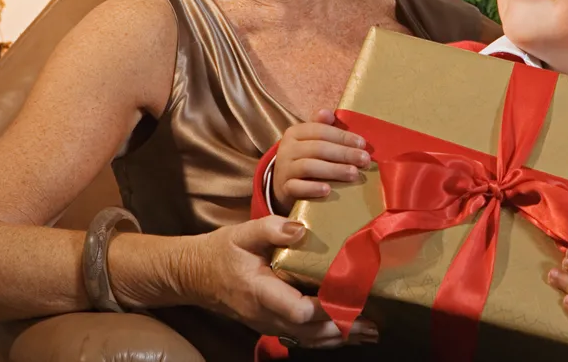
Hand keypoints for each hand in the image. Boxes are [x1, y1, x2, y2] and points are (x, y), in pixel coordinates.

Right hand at [183, 216, 377, 347]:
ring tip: (369, 333)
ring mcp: (267, 324)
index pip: (297, 310)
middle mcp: (265, 314)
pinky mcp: (271, 325)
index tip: (349, 299)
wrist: (194, 275)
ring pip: (307, 340)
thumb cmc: (221, 252)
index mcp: (260, 291)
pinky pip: (301, 338)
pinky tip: (346, 335)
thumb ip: (270, 227)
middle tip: (373, 323)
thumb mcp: (241, 232)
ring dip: (339, 339)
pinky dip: (326, 339)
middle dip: (342, 328)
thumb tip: (301, 229)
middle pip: (309, 332)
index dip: (324, 309)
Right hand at [273, 109, 371, 214]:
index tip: (362, 144)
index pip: (321, 131)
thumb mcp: (310, 140)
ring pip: (308, 167)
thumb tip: (328, 113)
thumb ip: (322, 126)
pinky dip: (312, 188)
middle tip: (364, 160)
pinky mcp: (284, 188)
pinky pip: (296, 187)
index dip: (343, 136)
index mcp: (295, 132)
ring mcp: (284, 169)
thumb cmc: (304, 157)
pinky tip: (328, 190)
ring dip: (334, 170)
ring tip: (354, 174)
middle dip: (344, 153)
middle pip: (318, 148)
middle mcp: (287, 149)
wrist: (282, 184)